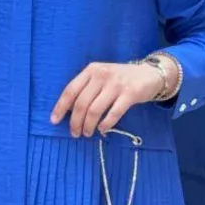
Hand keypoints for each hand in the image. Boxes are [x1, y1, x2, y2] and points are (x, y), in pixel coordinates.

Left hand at [51, 60, 168, 138]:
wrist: (149, 74)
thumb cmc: (120, 79)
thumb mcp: (101, 77)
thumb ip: (86, 89)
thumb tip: (69, 111)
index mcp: (91, 70)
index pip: (70, 90)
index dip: (61, 107)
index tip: (54, 121)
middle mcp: (101, 75)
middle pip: (81, 103)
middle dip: (75, 122)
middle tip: (75, 133)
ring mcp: (116, 84)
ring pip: (95, 110)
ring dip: (88, 125)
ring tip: (87, 133)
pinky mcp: (130, 93)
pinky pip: (113, 114)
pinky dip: (105, 125)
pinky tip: (102, 130)